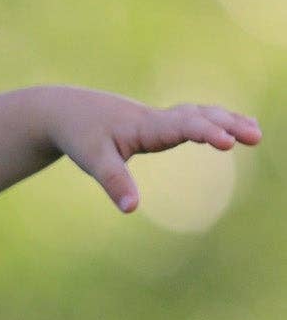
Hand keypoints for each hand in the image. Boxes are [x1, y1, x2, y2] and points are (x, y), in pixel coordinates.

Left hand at [49, 89, 261, 213]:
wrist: (65, 110)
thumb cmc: (79, 134)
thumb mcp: (92, 160)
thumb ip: (114, 182)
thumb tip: (131, 209)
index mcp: (145, 126)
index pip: (182, 126)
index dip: (206, 132)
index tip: (228, 142)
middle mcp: (156, 118)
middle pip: (199, 116)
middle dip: (228, 124)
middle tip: (255, 136)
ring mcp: (158, 118)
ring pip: (199, 113)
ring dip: (227, 120)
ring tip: (254, 132)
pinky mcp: (156, 122)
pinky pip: (192, 118)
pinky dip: (214, 119)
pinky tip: (230, 126)